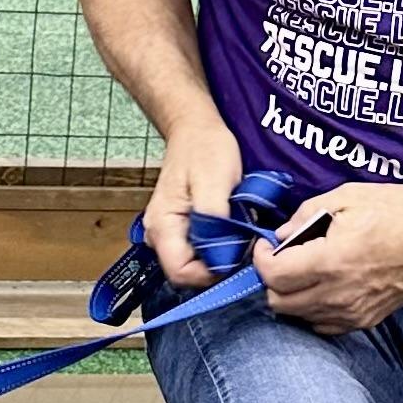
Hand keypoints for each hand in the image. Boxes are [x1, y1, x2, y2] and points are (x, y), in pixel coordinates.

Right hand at [143, 117, 244, 288]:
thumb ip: (214, 223)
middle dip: (218, 264)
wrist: (195, 129)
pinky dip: (217, 245)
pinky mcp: (179, 229)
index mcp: (162, 226)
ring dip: (219, 254)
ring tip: (238, 231)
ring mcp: (167, 233)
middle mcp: (158, 235)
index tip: (237, 256)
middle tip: (243, 242)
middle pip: (187, 272)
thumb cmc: (205, 149)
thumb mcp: (214, 182)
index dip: (211, 274)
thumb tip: (221, 257)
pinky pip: (197, 250)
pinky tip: (230, 228)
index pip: (181, 273)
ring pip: (194, 263)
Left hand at [252, 183, 402, 334]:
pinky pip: (322, 324)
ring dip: (290, 295)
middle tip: (281, 257)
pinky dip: (312, 309)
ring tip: (302, 269)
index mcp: (331, 261)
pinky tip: (322, 286)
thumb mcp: (348, 196)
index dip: (259, 258)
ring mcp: (352, 312)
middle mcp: (338, 294)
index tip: (266, 244)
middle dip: (271, 279)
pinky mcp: (365, 320)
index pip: (272, 275)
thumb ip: (306, 214)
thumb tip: (281, 235)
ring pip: (297, 316)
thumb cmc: (402, 213)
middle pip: (278, 302)